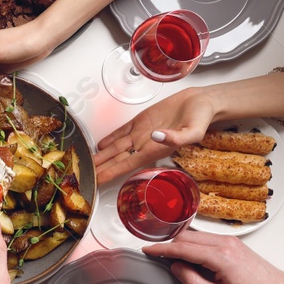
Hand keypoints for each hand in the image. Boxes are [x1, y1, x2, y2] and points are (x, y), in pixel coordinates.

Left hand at [94, 85, 219, 184]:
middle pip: (116, 159)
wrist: (202, 102)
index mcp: (154, 150)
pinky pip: (121, 132)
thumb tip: (157, 137)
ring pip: (115, 147)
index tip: (96, 181)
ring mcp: (141, 133)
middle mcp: (145, 144)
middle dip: (100, 168)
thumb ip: (177, 137)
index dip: (110, 173)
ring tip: (85, 162)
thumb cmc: (200, 118)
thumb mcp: (194, 131)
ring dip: (101, 155)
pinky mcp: (140, 121)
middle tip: (82, 175)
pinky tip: (100, 145)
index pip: (126, 166)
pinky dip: (110, 138)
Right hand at [142, 230, 283, 283]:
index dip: (161, 249)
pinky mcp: (231, 241)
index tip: (147, 250)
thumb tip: (176, 268)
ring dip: (181, 245)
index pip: (182, 248)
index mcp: (221, 257)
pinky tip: (191, 258)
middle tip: (160, 260)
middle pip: (185, 237)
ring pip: (193, 235)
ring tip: (176, 262)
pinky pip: (203, 237)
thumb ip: (193, 282)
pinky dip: (192, 245)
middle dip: (170, 247)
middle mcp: (224, 243)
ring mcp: (228, 240)